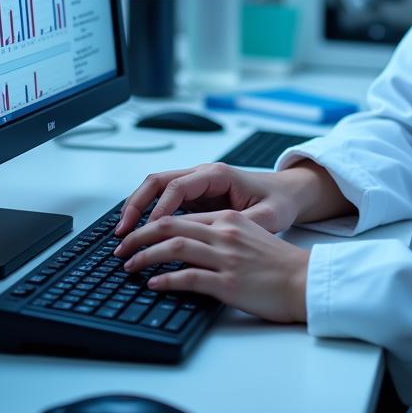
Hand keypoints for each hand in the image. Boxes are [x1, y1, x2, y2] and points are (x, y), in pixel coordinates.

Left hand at [114, 210, 310, 322]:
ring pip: (173, 247)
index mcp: (229, 219)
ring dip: (144, 256)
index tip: (135, 235)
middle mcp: (225, 232)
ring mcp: (226, 257)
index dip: (151, 223)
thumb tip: (190, 243)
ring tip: (129, 265)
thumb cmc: (279, 264)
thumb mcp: (250, 236)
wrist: (304, 281)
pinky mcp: (228, 282)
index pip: (180, 214)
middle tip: (121, 248)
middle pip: (170, 225)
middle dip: (138, 236)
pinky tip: (153, 283)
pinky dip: (165, 279)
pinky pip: (188, 277)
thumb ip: (222, 234)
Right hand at [115, 163, 304, 237]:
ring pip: (156, 189)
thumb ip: (243, 225)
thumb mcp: (268, 216)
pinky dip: (147, 213)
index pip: (178, 187)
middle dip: (136, 204)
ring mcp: (197, 185)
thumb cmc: (279, 201)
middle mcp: (203, 175)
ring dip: (137, 208)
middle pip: (158, 182)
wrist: (288, 193)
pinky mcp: (195, 197)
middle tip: (122, 231)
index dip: (159, 209)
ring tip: (123, 233)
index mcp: (218, 175)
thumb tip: (221, 238)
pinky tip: (139, 233)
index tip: (149, 231)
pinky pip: (164, 200)